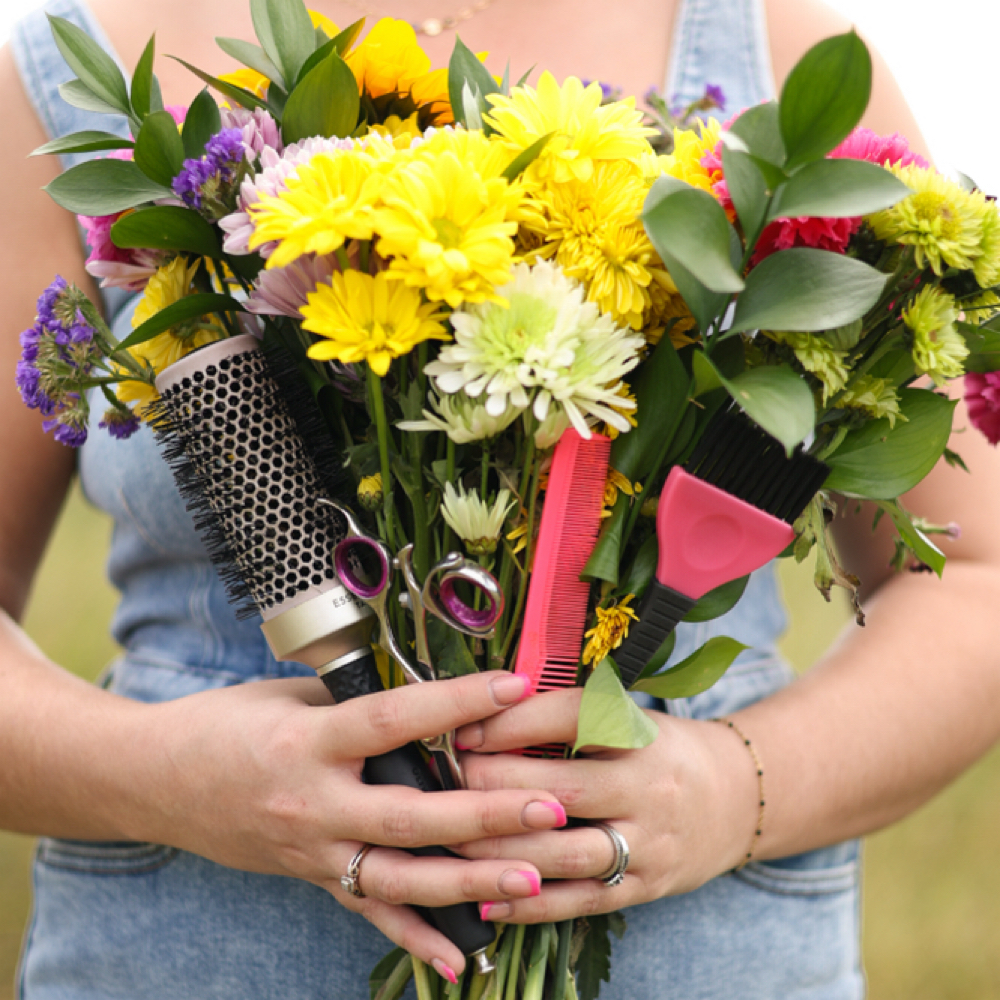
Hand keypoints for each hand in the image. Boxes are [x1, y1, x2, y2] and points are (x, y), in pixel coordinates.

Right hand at [133, 670, 565, 973]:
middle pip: (410, 814)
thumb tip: (430, 699)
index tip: (514, 687)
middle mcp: (313, 803)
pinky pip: (367, 912)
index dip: (456, 701)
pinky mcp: (309, 877)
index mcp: (308, 741)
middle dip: (485, 814)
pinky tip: (463, 959)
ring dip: (469, 882)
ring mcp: (311, 850)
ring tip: (533, 881)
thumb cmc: (225, 723)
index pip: (393, 720)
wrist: (154, 778)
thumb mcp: (289, 696)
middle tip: (550, 808)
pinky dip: (415, 937)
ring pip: (399, 878)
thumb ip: (357, 703)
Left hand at [452, 688, 759, 922]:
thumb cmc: (660, 750)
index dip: (513, 722)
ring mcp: (649, 844)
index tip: (464, 726)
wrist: (736, 800)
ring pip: (565, 853)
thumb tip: (484, 711)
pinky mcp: (645, 888)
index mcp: (642, 733)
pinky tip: (484, 898)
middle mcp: (648, 788)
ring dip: (500, 849)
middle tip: (443, 780)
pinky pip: (580, 901)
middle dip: (492, 786)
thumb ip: (567, 717)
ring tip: (448, 839)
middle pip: (560, 789)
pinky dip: (530, 904)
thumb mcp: (629, 716)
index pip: (571, 719)